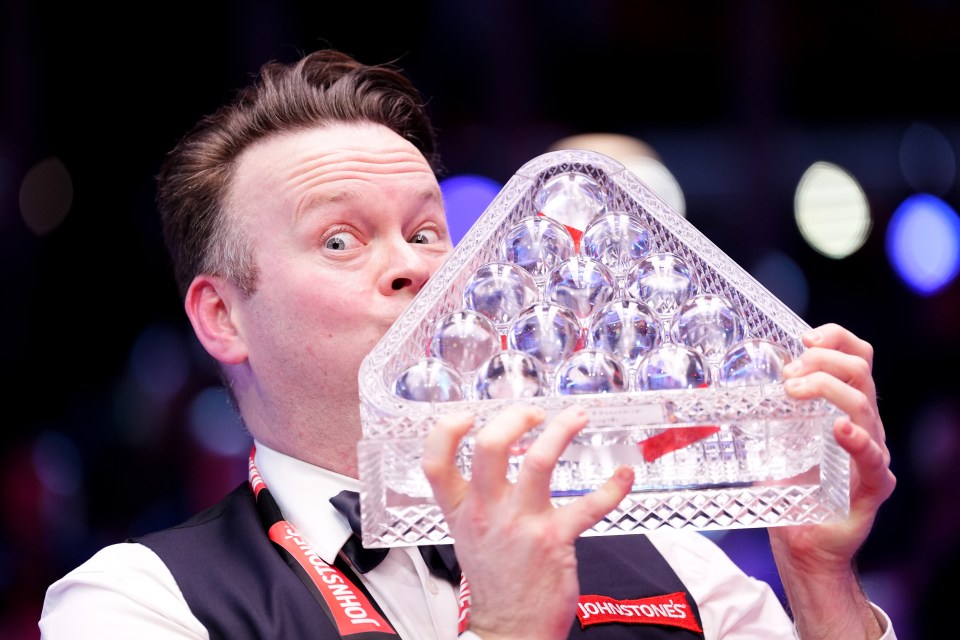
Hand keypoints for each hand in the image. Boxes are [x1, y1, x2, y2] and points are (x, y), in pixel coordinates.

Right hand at [422, 405, 633, 639]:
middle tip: (534, 412)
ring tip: (576, 416)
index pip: (435, 463)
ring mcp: (521, 523)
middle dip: (515, 417)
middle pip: (489, 446)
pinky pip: (590, 504)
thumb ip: (474, 499)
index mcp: (462, 510)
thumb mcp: (467, 536)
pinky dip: (613, 486)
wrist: (509, 631)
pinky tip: (624, 475)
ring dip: (561, 430)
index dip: (446, 431)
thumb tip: (492, 460)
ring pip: (538, 461)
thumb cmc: (494, 580)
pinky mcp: (555, 538)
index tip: (467, 415)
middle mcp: (487, 511)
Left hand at [771, 323, 895, 637]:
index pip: (855, 357)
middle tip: (788, 372)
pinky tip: (840, 429)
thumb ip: (755, 414)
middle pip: (860, 371)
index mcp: (845, 408)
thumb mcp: (770, 442)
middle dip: (822, 360)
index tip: (802, 339)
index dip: (834, 338)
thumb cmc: (790, 493)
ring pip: (864, 404)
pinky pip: (872, 457)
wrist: (802, 546)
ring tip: (795, 389)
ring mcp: (871, 454)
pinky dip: (856, 439)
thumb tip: (697, 396)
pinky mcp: (871, 485)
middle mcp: (864, 425)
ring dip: (827, 388)